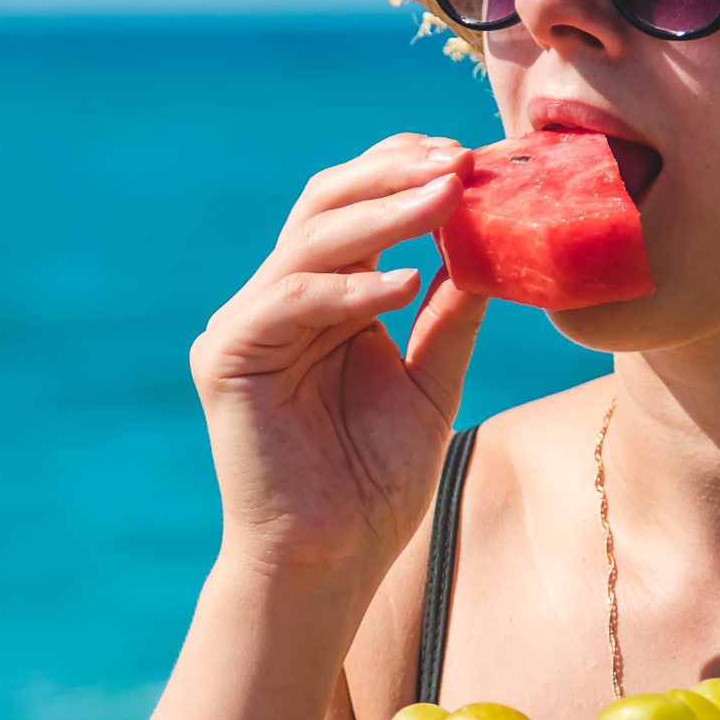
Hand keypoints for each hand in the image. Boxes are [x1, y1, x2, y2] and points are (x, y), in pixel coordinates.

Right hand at [191, 132, 487, 576]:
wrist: (327, 562)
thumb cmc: (373, 484)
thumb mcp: (429, 381)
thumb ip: (450, 315)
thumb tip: (494, 243)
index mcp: (323, 297)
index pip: (355, 205)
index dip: (405, 171)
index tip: (471, 157)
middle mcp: (278, 298)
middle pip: (326, 203)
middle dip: (393, 174)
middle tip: (457, 160)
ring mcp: (247, 324)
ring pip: (309, 240)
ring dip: (382, 214)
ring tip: (446, 199)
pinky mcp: (226, 358)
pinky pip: (289, 301)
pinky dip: (348, 288)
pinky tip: (406, 283)